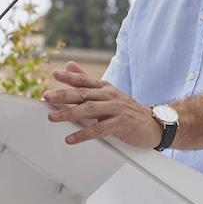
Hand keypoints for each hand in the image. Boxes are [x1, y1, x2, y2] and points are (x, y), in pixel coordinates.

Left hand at [41, 61, 161, 147]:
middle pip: (84, 94)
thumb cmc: (129, 111)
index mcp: (106, 89)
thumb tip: (70, 65)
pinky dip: (83, 134)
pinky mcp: (121, 124)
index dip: (70, 76)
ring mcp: (116, 110)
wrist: (155, 124)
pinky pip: (99, 129)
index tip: (55, 73)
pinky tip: (71, 138)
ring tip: (53, 117)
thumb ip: (87, 81)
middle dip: (64, 94)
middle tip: (47, 96)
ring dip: (69, 113)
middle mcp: (110, 96)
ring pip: (89, 110)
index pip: (85, 80)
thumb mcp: (109, 93)